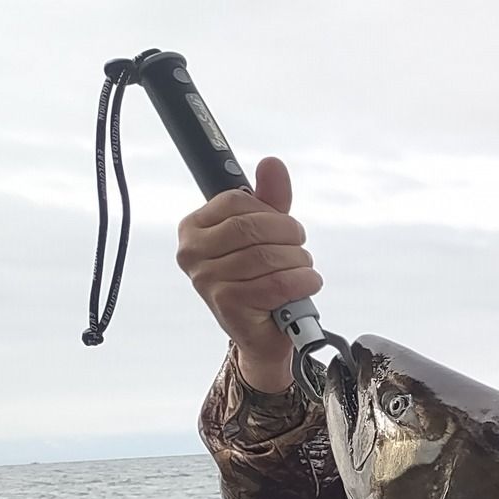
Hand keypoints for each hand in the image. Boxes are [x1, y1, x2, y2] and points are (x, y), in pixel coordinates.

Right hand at [174, 156, 320, 392]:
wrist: (262, 334)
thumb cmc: (260, 280)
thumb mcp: (265, 234)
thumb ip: (269, 199)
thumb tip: (272, 164)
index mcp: (193, 228)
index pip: (238, 203)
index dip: (272, 212)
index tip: (286, 228)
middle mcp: (192, 253)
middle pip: (254, 228)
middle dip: (290, 236)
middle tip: (300, 250)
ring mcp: (206, 280)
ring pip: (268, 256)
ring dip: (299, 262)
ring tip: (303, 271)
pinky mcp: (227, 304)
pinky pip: (276, 283)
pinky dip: (301, 282)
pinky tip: (306, 285)